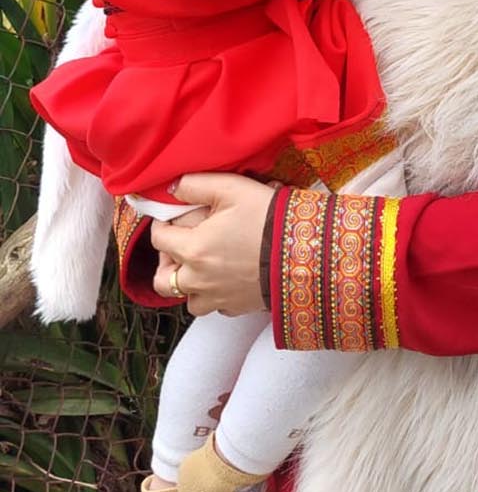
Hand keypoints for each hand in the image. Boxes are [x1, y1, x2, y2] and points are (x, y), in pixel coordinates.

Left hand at [151, 173, 275, 315]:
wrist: (305, 252)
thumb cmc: (268, 218)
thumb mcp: (231, 188)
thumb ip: (194, 185)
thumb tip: (171, 187)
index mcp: (193, 250)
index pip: (158, 239)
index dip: (161, 224)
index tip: (171, 217)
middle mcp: (199, 280)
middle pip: (163, 281)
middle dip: (166, 264)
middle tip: (181, 246)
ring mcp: (218, 298)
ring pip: (189, 300)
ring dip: (190, 285)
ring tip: (203, 267)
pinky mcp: (238, 307)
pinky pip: (217, 306)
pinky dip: (216, 294)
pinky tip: (228, 277)